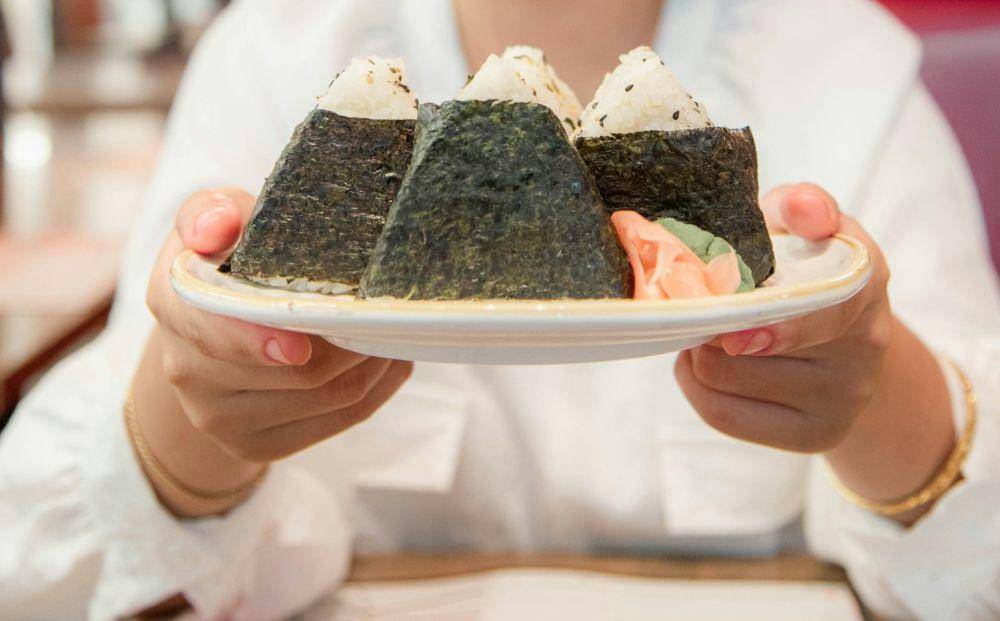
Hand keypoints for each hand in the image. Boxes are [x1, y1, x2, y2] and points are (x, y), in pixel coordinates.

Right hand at [136, 189, 411, 513]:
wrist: (212, 330)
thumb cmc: (227, 261)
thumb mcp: (218, 218)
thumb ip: (214, 212)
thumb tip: (216, 229)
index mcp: (172, 304)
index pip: (214, 331)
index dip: (260, 341)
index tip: (302, 344)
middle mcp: (185, 370)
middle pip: (295, 372)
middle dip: (350, 338)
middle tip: (384, 309)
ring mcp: (219, 419)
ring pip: (330, 396)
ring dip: (374, 360)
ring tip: (389, 326)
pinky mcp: (257, 446)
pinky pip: (341, 420)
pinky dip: (378, 387)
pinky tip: (385, 358)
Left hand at [675, 183, 893, 452]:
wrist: (846, 345)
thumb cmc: (807, 269)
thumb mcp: (806, 226)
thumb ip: (802, 206)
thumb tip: (805, 208)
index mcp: (865, 283)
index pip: (827, 307)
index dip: (780, 326)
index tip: (732, 335)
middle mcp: (867, 347)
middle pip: (747, 346)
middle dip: (709, 323)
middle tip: (700, 307)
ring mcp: (845, 399)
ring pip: (722, 377)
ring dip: (696, 352)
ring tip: (709, 332)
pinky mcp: (815, 437)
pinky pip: (722, 415)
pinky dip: (695, 387)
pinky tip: (704, 365)